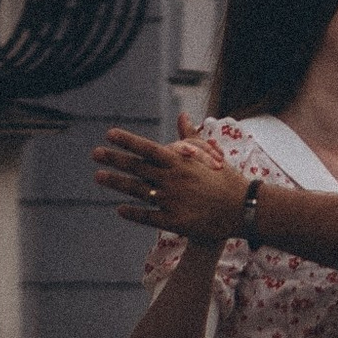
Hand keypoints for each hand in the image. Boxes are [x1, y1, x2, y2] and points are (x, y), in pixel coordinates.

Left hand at [95, 116, 245, 240]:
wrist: (242, 209)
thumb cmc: (226, 179)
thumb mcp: (210, 155)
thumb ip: (191, 136)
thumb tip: (182, 116)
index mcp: (180, 162)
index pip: (147, 148)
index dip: (127, 141)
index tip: (109, 135)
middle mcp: (172, 180)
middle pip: (137, 168)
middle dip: (114, 159)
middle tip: (95, 154)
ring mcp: (171, 201)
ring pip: (137, 191)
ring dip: (116, 183)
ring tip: (99, 176)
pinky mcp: (174, 221)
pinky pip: (147, 216)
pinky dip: (132, 212)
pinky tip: (120, 209)